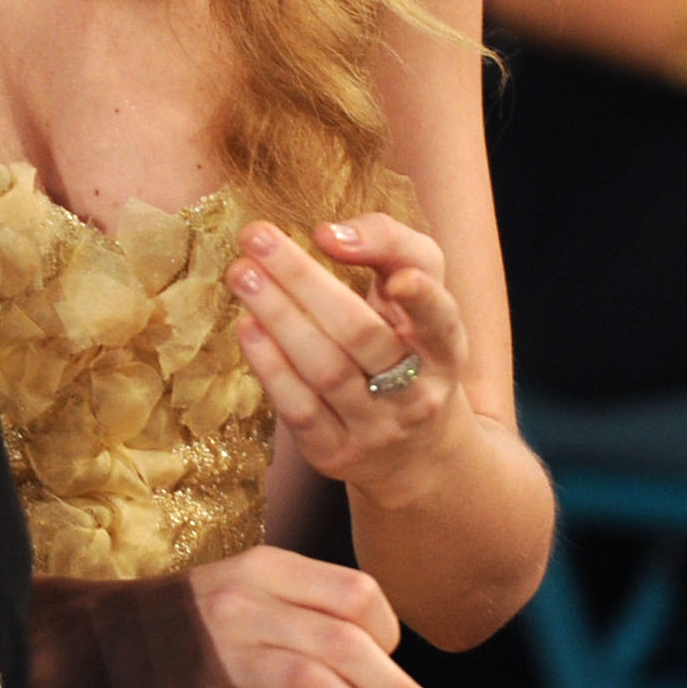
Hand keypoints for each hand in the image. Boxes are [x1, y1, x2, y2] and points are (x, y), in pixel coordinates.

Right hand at [42, 549, 442, 687]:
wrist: (87, 640)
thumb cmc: (177, 621)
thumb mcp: (239, 588)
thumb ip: (301, 611)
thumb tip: (381, 658)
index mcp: (264, 568)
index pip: (357, 596)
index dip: (391, 638)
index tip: (396, 669)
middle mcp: (247, 605)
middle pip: (349, 644)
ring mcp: (223, 655)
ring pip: (319, 684)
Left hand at [229, 216, 474, 507]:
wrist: (415, 451)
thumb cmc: (409, 345)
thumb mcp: (416, 290)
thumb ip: (389, 245)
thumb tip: (330, 234)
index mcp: (444, 348)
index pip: (440, 321)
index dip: (421, 300)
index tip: (397, 278)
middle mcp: (417, 392)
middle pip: (362, 335)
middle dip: (306, 282)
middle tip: (258, 237)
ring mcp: (376, 428)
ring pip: (326, 371)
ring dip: (278, 317)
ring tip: (242, 274)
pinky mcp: (335, 453)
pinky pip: (299, 408)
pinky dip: (270, 365)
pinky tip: (247, 325)